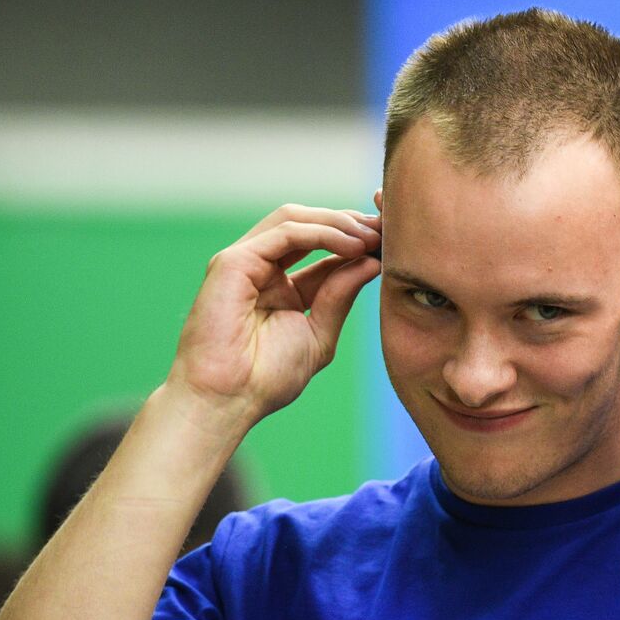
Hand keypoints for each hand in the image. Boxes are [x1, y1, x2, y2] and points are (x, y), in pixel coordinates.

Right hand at [165, 204, 380, 435]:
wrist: (229, 400)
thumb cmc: (266, 378)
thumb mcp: (318, 334)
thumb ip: (340, 296)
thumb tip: (371, 261)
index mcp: (281, 286)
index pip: (322, 250)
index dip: (357, 241)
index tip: (391, 242)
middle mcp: (261, 268)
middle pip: (308, 225)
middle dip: (350, 224)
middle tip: (386, 229)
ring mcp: (244, 261)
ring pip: (295, 219)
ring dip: (338, 223)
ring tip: (371, 237)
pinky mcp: (233, 261)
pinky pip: (285, 232)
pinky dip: (322, 233)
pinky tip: (351, 245)